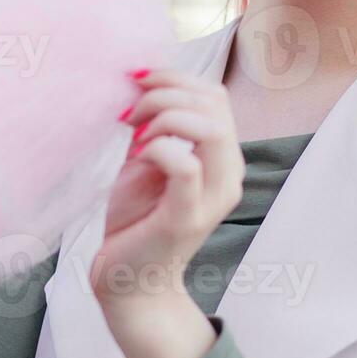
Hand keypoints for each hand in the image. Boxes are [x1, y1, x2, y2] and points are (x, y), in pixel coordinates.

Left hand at [91, 69, 244, 309]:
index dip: (176, 76)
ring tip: (135, 131)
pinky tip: (136, 155)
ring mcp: (211, 198)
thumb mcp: (146, 161)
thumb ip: (154, 126)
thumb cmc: (136, 221)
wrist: (129, 281)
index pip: (215, 96)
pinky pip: (184, 164)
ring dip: (164, 115)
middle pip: (215, 104)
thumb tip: (142, 82)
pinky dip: (157, 147)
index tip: (137, 81)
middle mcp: (227, 176)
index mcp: (221, 158)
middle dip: (167, 90)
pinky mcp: (186, 218)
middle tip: (132, 109)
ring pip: (210, 128)